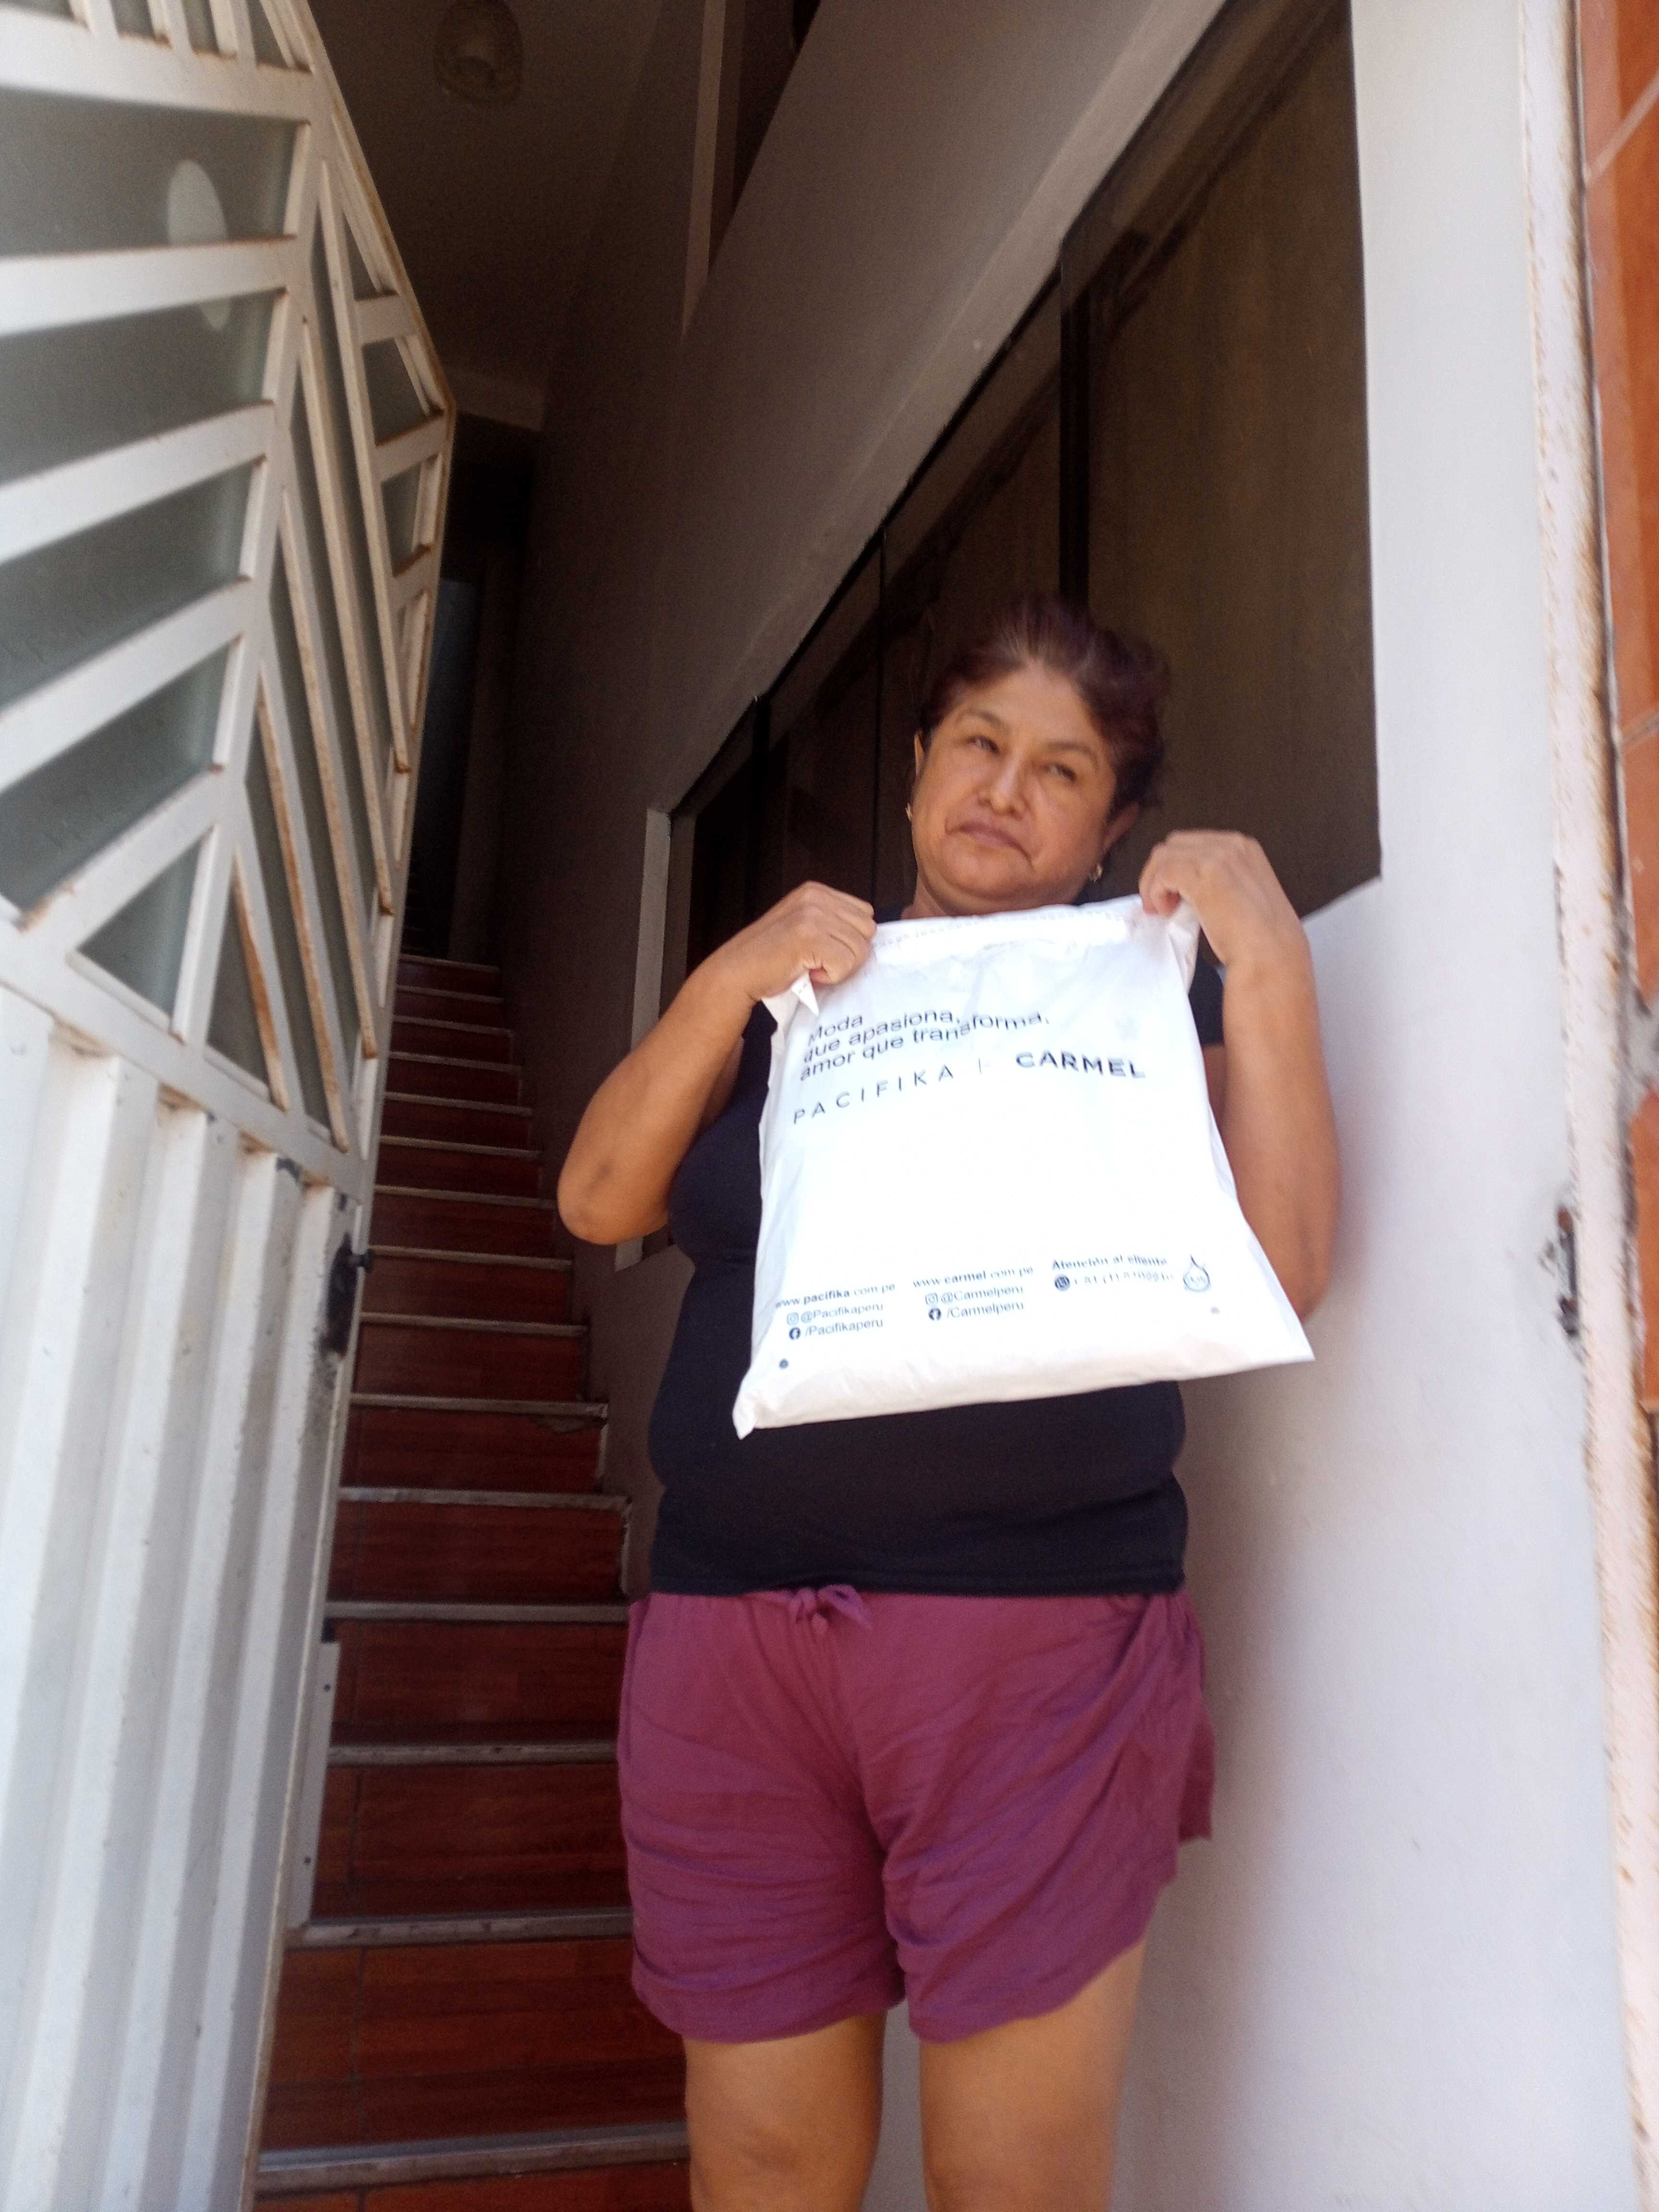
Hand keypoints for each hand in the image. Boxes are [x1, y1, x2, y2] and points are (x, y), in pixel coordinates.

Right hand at [709, 881, 876, 1004]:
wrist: (737, 972)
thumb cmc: (771, 957)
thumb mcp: (804, 925)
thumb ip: (831, 922)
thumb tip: (866, 937)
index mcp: (816, 891)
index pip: (865, 913)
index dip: (850, 939)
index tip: (824, 949)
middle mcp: (816, 897)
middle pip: (867, 930)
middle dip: (849, 953)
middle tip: (820, 961)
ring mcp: (813, 916)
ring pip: (859, 949)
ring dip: (839, 967)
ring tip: (811, 966)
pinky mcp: (810, 937)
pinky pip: (845, 964)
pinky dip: (831, 977)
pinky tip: (809, 973)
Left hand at [1139, 831, 1307, 985]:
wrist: (1271, 955)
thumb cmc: (1260, 937)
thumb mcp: (1242, 894)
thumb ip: (1218, 880)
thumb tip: (1184, 886)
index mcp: (1244, 847)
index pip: (1193, 844)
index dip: (1175, 866)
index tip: (1172, 894)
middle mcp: (1232, 845)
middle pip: (1175, 844)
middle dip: (1160, 870)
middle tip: (1161, 902)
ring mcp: (1219, 857)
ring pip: (1165, 855)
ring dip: (1154, 882)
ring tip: (1162, 910)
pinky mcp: (1205, 875)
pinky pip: (1164, 872)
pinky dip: (1154, 891)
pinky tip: (1164, 911)